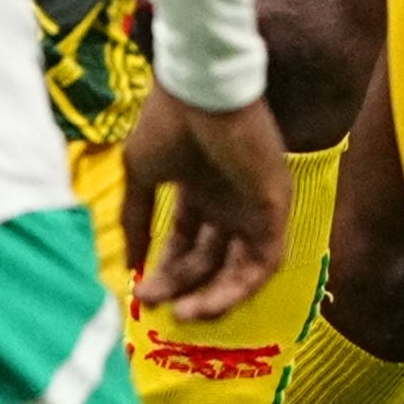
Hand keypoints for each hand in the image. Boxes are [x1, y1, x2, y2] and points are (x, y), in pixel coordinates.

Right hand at [122, 89, 295, 324]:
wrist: (202, 89)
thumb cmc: (170, 123)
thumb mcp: (141, 173)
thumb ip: (135, 219)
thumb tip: (128, 264)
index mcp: (201, 188)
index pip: (186, 242)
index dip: (164, 269)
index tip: (139, 290)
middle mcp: (229, 200)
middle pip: (209, 259)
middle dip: (180, 285)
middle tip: (151, 303)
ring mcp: (253, 205)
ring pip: (240, 268)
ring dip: (212, 297)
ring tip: (182, 315)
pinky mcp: (275, 208)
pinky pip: (264, 262)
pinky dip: (238, 288)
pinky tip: (207, 303)